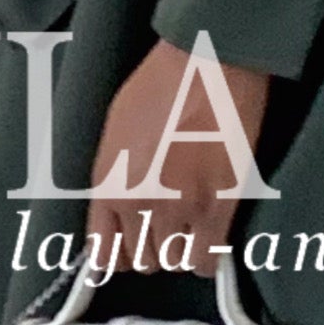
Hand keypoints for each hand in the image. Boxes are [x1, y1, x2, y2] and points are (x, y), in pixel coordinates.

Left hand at [85, 40, 271, 279]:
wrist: (207, 62)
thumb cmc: (161, 83)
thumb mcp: (117, 130)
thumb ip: (115, 176)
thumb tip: (120, 208)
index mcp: (108, 184)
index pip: (105, 254)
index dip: (122, 253)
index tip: (136, 243)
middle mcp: (138, 204)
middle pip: (145, 260)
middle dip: (157, 246)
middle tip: (171, 225)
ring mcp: (179, 209)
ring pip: (176, 262)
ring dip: (184, 248)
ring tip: (194, 225)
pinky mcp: (218, 207)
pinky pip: (209, 259)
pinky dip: (210, 257)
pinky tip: (211, 237)